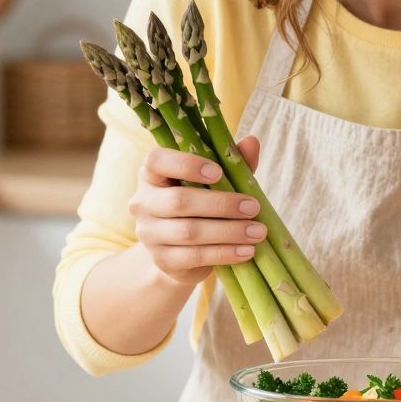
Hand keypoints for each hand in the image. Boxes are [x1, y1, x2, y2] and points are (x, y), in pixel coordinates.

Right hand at [128, 136, 265, 286]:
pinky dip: (224, 253)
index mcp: (151, 174)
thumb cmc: (200, 206)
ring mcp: (149, 233)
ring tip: (257, 231)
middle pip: (178, 201)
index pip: (156, 161)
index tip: (218, 172)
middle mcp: (143, 202)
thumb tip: (252, 142)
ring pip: (189, 232)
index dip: (186, 165)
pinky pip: (194, 256)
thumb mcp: (214, 182)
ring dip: (228, 231)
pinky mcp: (162, 260)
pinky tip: (247, 251)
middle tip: (253, 207)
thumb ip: (230, 162)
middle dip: (221, 204)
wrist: (180, 254)